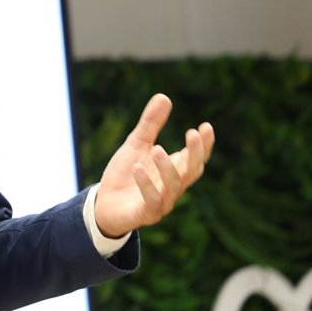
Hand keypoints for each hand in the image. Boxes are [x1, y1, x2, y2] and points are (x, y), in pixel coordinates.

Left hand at [93, 93, 214, 238]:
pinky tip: (137, 167)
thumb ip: (150, 124)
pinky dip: (145, 185)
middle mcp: (173, 187)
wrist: (105, 205)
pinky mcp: (145, 214)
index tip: (206, 126)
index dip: (204, 144)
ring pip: (174, 187)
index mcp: (174, 170)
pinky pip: (151, 201)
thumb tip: (164, 96)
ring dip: (168, 169)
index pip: (196, 158)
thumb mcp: (136, 144)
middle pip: (191, 172)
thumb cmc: (126, 174)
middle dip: (195, 154)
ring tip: (157, 150)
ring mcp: (162, 202)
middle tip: (192, 134)